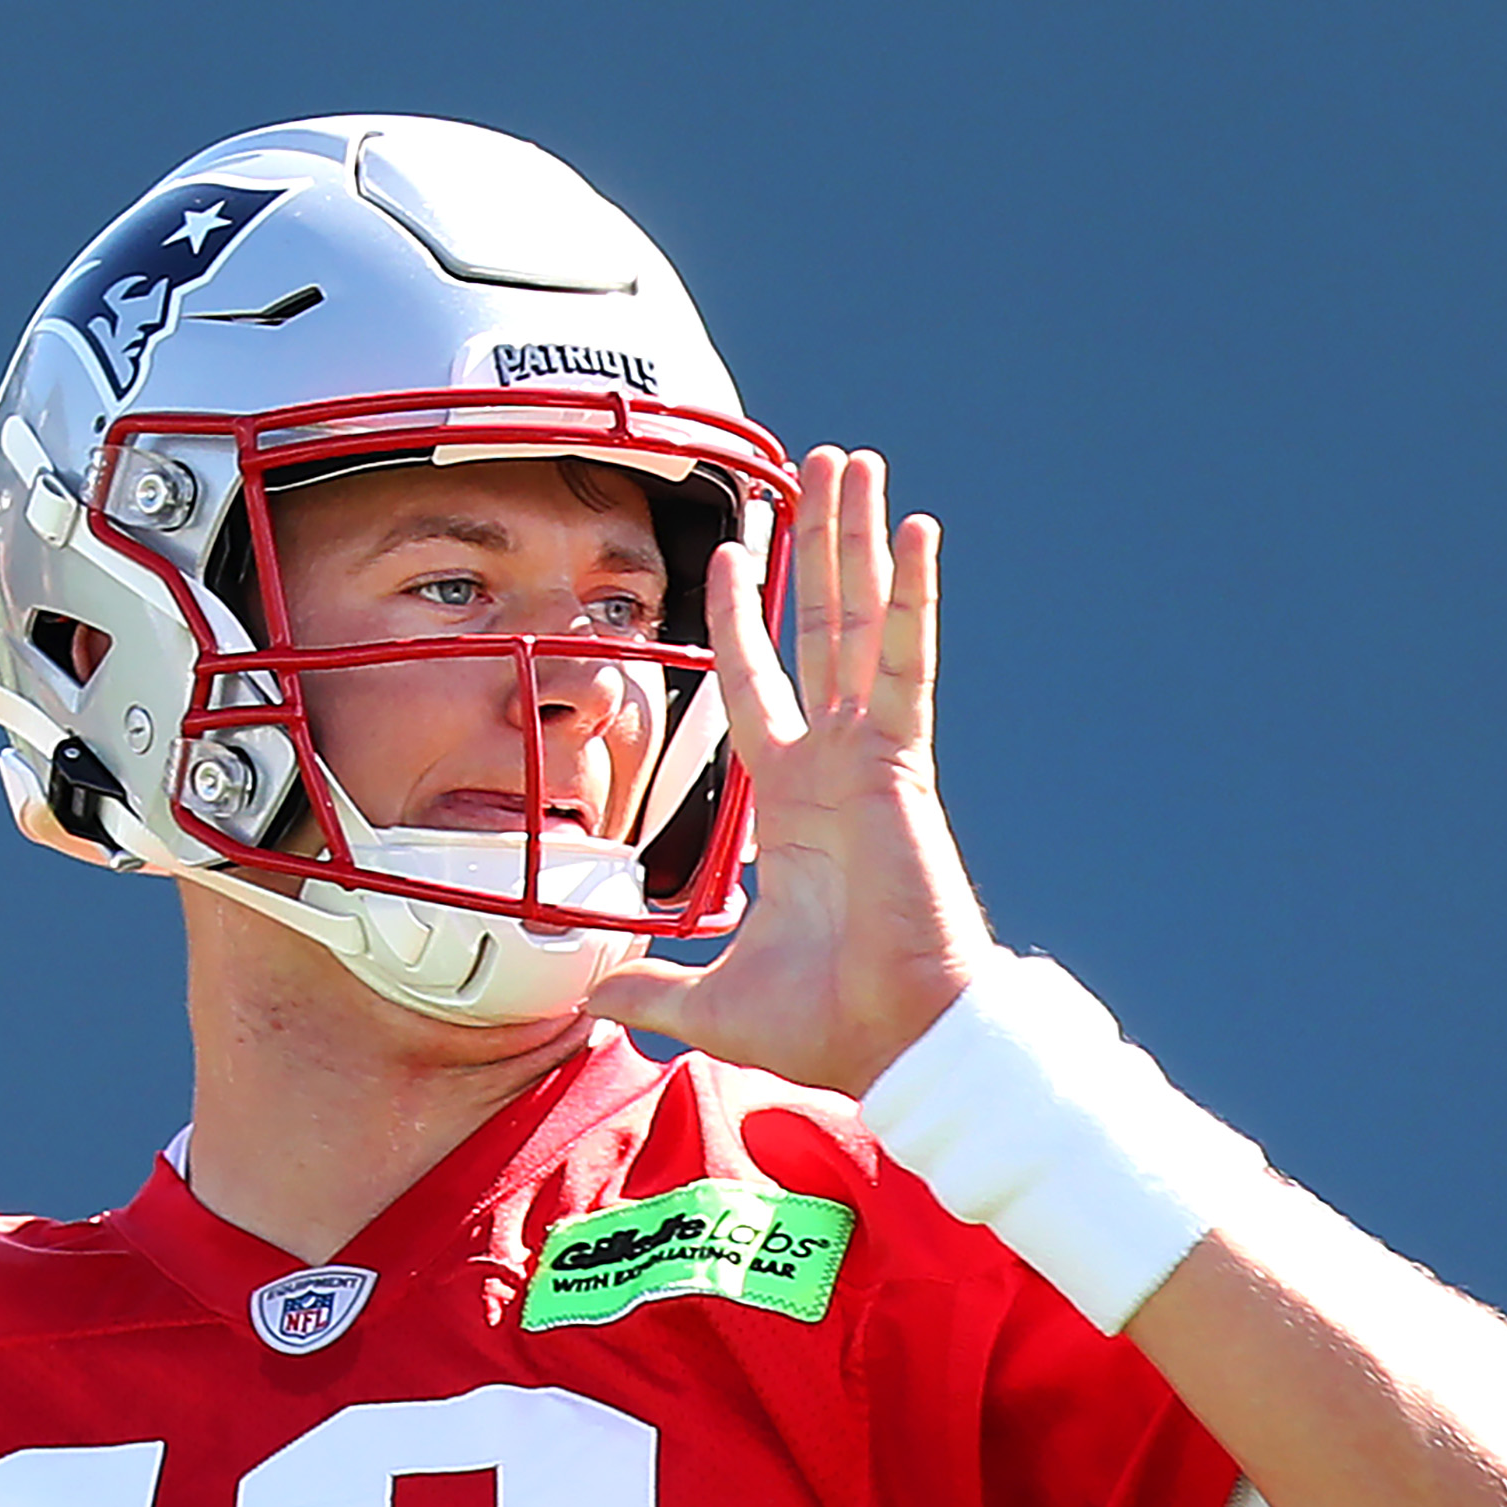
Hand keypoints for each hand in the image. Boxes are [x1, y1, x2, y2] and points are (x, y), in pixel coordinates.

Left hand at [588, 448, 992, 1096]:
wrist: (892, 1042)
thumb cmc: (825, 1023)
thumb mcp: (709, 998)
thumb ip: (650, 982)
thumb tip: (589, 990)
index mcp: (792, 803)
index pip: (758, 686)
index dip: (745, 622)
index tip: (735, 555)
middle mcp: (835, 766)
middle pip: (822, 631)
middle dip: (818, 549)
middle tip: (820, 467)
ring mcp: (874, 759)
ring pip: (862, 626)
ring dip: (859, 543)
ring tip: (857, 464)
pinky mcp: (904, 766)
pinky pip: (908, 665)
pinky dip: (913, 598)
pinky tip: (918, 531)